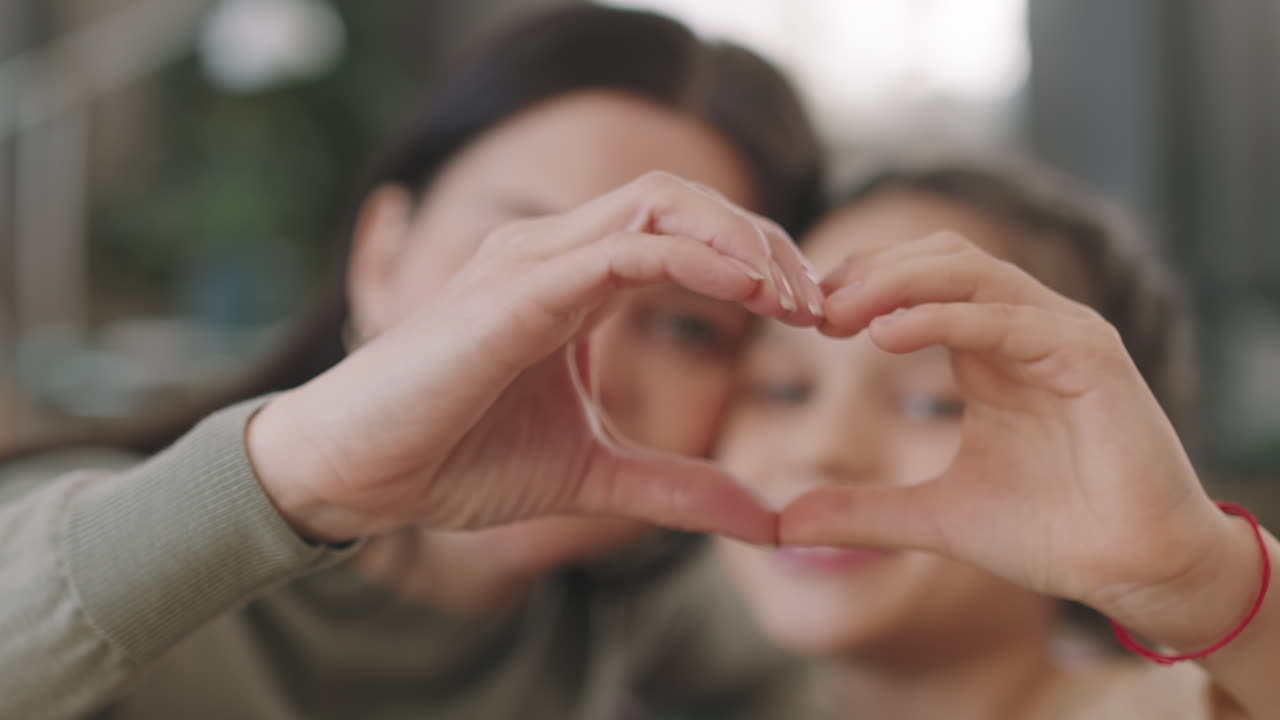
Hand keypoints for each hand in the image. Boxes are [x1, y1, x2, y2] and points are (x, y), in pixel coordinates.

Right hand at [250, 172, 821, 544]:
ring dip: (742, 241)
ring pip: (661, 203)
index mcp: (575, 283)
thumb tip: (766, 519)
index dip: (757, 264)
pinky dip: (695, 260)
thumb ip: (678, 487)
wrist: (359, 477)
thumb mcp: (596, 475)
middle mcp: (556, 253)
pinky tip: (747, 295)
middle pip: (684, 201)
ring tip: (795, 296)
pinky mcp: (516, 288)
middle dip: (765, 241)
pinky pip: (624, 248)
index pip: (685, 235)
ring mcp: (533, 260)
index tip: (812, 319)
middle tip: (821, 303)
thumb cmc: (457, 460)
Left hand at [778, 232, 1235, 630]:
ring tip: (838, 313)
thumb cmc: (1050, 535)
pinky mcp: (1092, 355)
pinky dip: (946, 317)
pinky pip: (1007, 318)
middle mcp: (1027, 328)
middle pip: (941, 258)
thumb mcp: (932, 517)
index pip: (921, 279)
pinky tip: (888, 336)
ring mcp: (1062, 334)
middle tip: (812, 309)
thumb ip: (862, 512)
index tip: (805, 316)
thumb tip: (784, 522)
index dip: (861, 284)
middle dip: (871, 273)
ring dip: (897, 283)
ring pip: (972, 271)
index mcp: (991, 349)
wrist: (1135, 573)